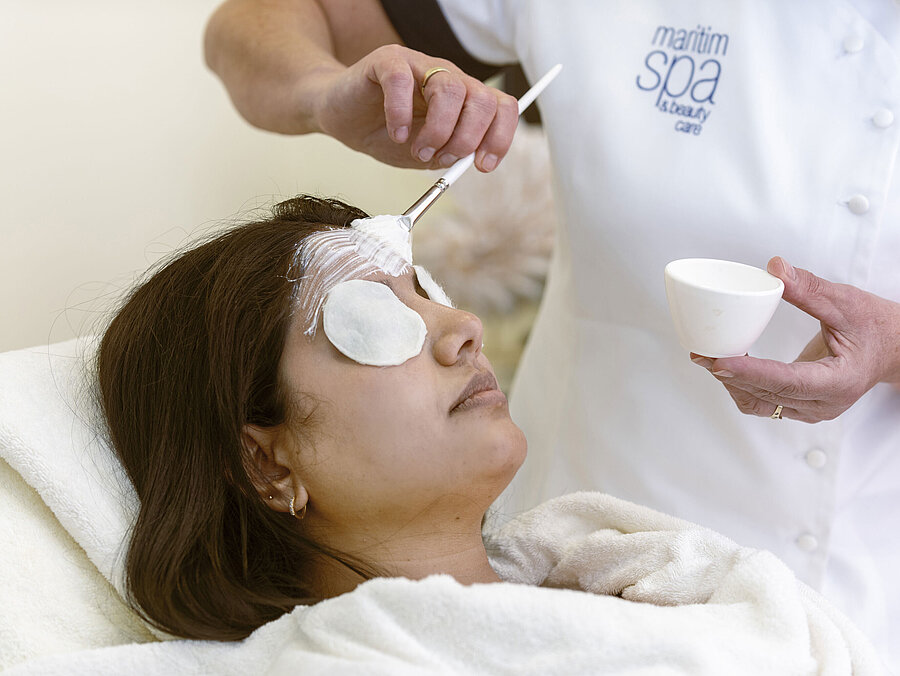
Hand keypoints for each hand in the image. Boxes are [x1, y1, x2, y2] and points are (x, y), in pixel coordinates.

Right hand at [311, 45, 518, 171]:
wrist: (342, 118)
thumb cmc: (384, 135)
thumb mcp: (424, 155)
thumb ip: (449, 155)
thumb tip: (469, 160)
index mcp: (464, 100)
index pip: (501, 108)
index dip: (500, 137)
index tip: (482, 165)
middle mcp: (448, 78)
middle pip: (482, 98)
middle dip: (467, 138)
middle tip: (440, 159)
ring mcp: (419, 65)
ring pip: (450, 89)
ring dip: (438, 130)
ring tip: (416, 150)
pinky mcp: (387, 61)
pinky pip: (402, 81)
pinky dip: (401, 113)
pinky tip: (395, 133)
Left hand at [691, 257, 899, 422]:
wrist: (894, 348)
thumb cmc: (875, 326)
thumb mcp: (846, 302)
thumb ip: (810, 289)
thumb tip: (775, 268)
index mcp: (839, 381)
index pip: (787, 381)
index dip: (750, 372)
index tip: (720, 362)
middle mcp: (824, 403)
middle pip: (767, 394)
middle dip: (730, 375)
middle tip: (701, 353)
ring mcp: (812, 409)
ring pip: (761, 404)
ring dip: (732, 384)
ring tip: (708, 358)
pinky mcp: (802, 406)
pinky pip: (765, 402)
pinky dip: (743, 386)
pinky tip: (728, 366)